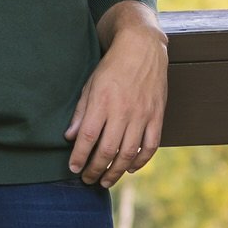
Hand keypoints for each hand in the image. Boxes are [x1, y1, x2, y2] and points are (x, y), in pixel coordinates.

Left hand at [66, 4, 167, 187]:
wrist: (142, 47)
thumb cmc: (111, 66)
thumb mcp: (90, 85)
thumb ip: (81, 113)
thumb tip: (70, 137)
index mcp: (103, 102)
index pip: (88, 137)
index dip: (79, 157)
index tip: (73, 169)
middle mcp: (123, 110)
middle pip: (107, 150)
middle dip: (95, 169)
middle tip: (87, 180)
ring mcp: (142, 114)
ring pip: (129, 152)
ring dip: (115, 171)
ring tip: (105, 181)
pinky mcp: (157, 115)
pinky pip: (151, 145)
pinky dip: (141, 161)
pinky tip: (129, 168)